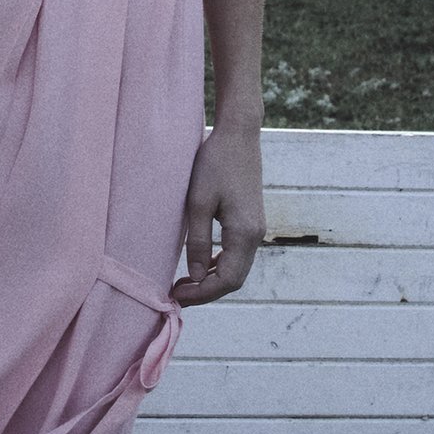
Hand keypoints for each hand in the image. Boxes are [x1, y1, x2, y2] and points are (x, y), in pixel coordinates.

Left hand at [176, 116, 262, 305]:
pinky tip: (199, 264)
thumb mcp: (198, 203)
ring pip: (236, 268)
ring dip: (212, 279)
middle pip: (234, 279)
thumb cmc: (214, 163)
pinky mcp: (250, 221)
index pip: (227, 280)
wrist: (238, 135)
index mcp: (245, 233)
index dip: (202, 294)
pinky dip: (218, 264)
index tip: (177, 297)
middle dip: (206, 291)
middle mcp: (256, 235)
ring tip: (184, 283)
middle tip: (177, 294)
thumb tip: (193, 276)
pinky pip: (236, 253)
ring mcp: (256, 228)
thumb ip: (197, 242)